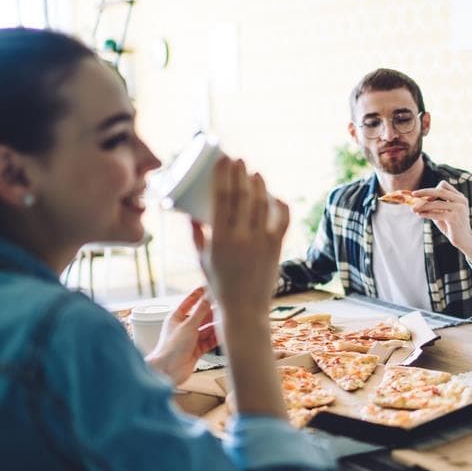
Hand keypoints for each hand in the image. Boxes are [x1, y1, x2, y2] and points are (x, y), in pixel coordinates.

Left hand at [146, 287, 217, 384]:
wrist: (167, 371)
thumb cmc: (170, 349)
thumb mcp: (188, 326)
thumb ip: (201, 311)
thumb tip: (209, 297)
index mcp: (176, 318)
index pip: (190, 301)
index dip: (200, 294)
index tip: (210, 286)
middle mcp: (183, 327)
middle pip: (201, 316)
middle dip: (212, 312)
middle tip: (225, 307)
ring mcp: (190, 339)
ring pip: (207, 329)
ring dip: (216, 327)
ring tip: (227, 322)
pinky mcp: (196, 350)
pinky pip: (209, 341)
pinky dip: (216, 339)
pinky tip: (223, 336)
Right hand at [191, 157, 289, 316]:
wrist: (244, 309)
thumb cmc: (219, 286)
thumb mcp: (202, 260)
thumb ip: (196, 236)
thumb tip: (189, 214)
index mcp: (219, 238)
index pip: (221, 199)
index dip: (223, 176)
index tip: (223, 161)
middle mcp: (241, 237)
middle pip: (242, 196)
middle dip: (240, 174)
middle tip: (239, 160)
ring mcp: (261, 242)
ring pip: (262, 204)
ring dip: (259, 185)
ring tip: (255, 173)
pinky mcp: (276, 248)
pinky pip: (282, 220)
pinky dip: (280, 206)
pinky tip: (275, 197)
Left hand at [413, 181, 471, 264]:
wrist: (464, 240)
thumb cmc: (452, 227)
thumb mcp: (444, 213)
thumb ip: (435, 206)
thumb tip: (418, 200)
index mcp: (459, 197)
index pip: (444, 185)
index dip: (431, 189)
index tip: (421, 195)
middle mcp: (460, 200)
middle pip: (439, 190)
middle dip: (424, 192)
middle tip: (413, 194)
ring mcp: (458, 208)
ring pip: (436, 203)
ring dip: (423, 206)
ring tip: (413, 209)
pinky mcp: (454, 218)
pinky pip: (437, 214)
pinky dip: (426, 214)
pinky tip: (419, 214)